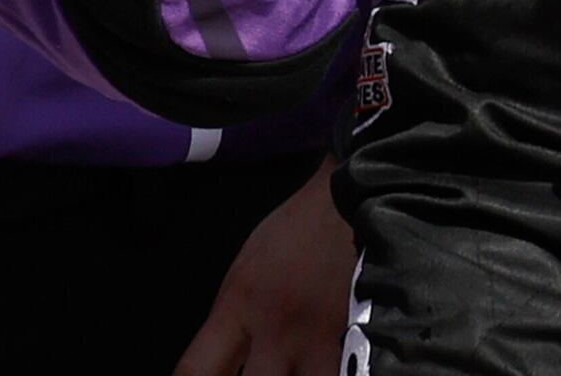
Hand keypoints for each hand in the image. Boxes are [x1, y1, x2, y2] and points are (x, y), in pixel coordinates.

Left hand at [172, 160, 351, 375]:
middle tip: (259, 371)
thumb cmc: (296, 232)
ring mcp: (320, 342)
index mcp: (237, 306)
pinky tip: (334, 365)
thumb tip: (226, 365)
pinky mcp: (363, 343)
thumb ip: (235, 322)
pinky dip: (334, 375)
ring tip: (290, 370)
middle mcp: (274, 330)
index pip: (197, 370)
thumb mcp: (246, 271)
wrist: (353, 202)